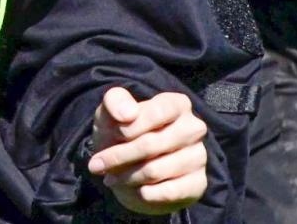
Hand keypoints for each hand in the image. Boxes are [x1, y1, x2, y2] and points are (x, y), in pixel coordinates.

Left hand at [87, 88, 207, 215]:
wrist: (129, 168)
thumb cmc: (121, 133)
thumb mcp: (111, 113)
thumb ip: (115, 102)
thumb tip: (128, 113)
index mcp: (177, 104)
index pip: (155, 112)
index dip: (128, 127)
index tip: (108, 136)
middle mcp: (194, 127)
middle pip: (152, 144)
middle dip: (119, 156)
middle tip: (97, 165)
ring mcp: (199, 156)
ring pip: (156, 170)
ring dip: (127, 177)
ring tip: (113, 177)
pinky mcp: (198, 183)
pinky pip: (170, 192)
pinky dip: (146, 193)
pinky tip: (136, 190)